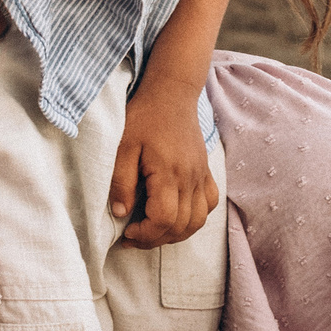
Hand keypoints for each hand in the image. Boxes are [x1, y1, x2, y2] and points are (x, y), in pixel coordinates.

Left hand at [108, 85, 217, 248]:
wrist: (172, 91)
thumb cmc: (145, 116)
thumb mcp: (123, 146)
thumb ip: (121, 181)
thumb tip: (121, 213)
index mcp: (169, 172)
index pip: (165, 219)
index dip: (145, 234)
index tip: (127, 232)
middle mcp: (190, 177)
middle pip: (182, 225)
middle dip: (156, 239)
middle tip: (134, 235)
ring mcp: (201, 174)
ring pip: (198, 220)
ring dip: (176, 233)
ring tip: (154, 229)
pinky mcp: (205, 170)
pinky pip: (209, 203)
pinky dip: (195, 217)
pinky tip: (177, 214)